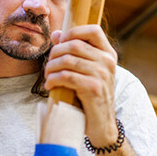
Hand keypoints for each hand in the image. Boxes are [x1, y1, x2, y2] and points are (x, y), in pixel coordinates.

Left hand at [45, 25, 118, 146]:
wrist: (103, 125)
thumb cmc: (91, 97)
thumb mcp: (87, 72)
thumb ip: (75, 52)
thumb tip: (57, 34)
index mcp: (109, 54)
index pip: (94, 30)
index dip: (73, 32)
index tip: (61, 43)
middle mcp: (108, 62)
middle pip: (74, 44)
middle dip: (55, 53)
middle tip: (48, 64)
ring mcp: (102, 75)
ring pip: (67, 60)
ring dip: (51, 67)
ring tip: (48, 75)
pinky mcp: (93, 89)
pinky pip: (66, 76)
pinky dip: (53, 80)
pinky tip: (50, 85)